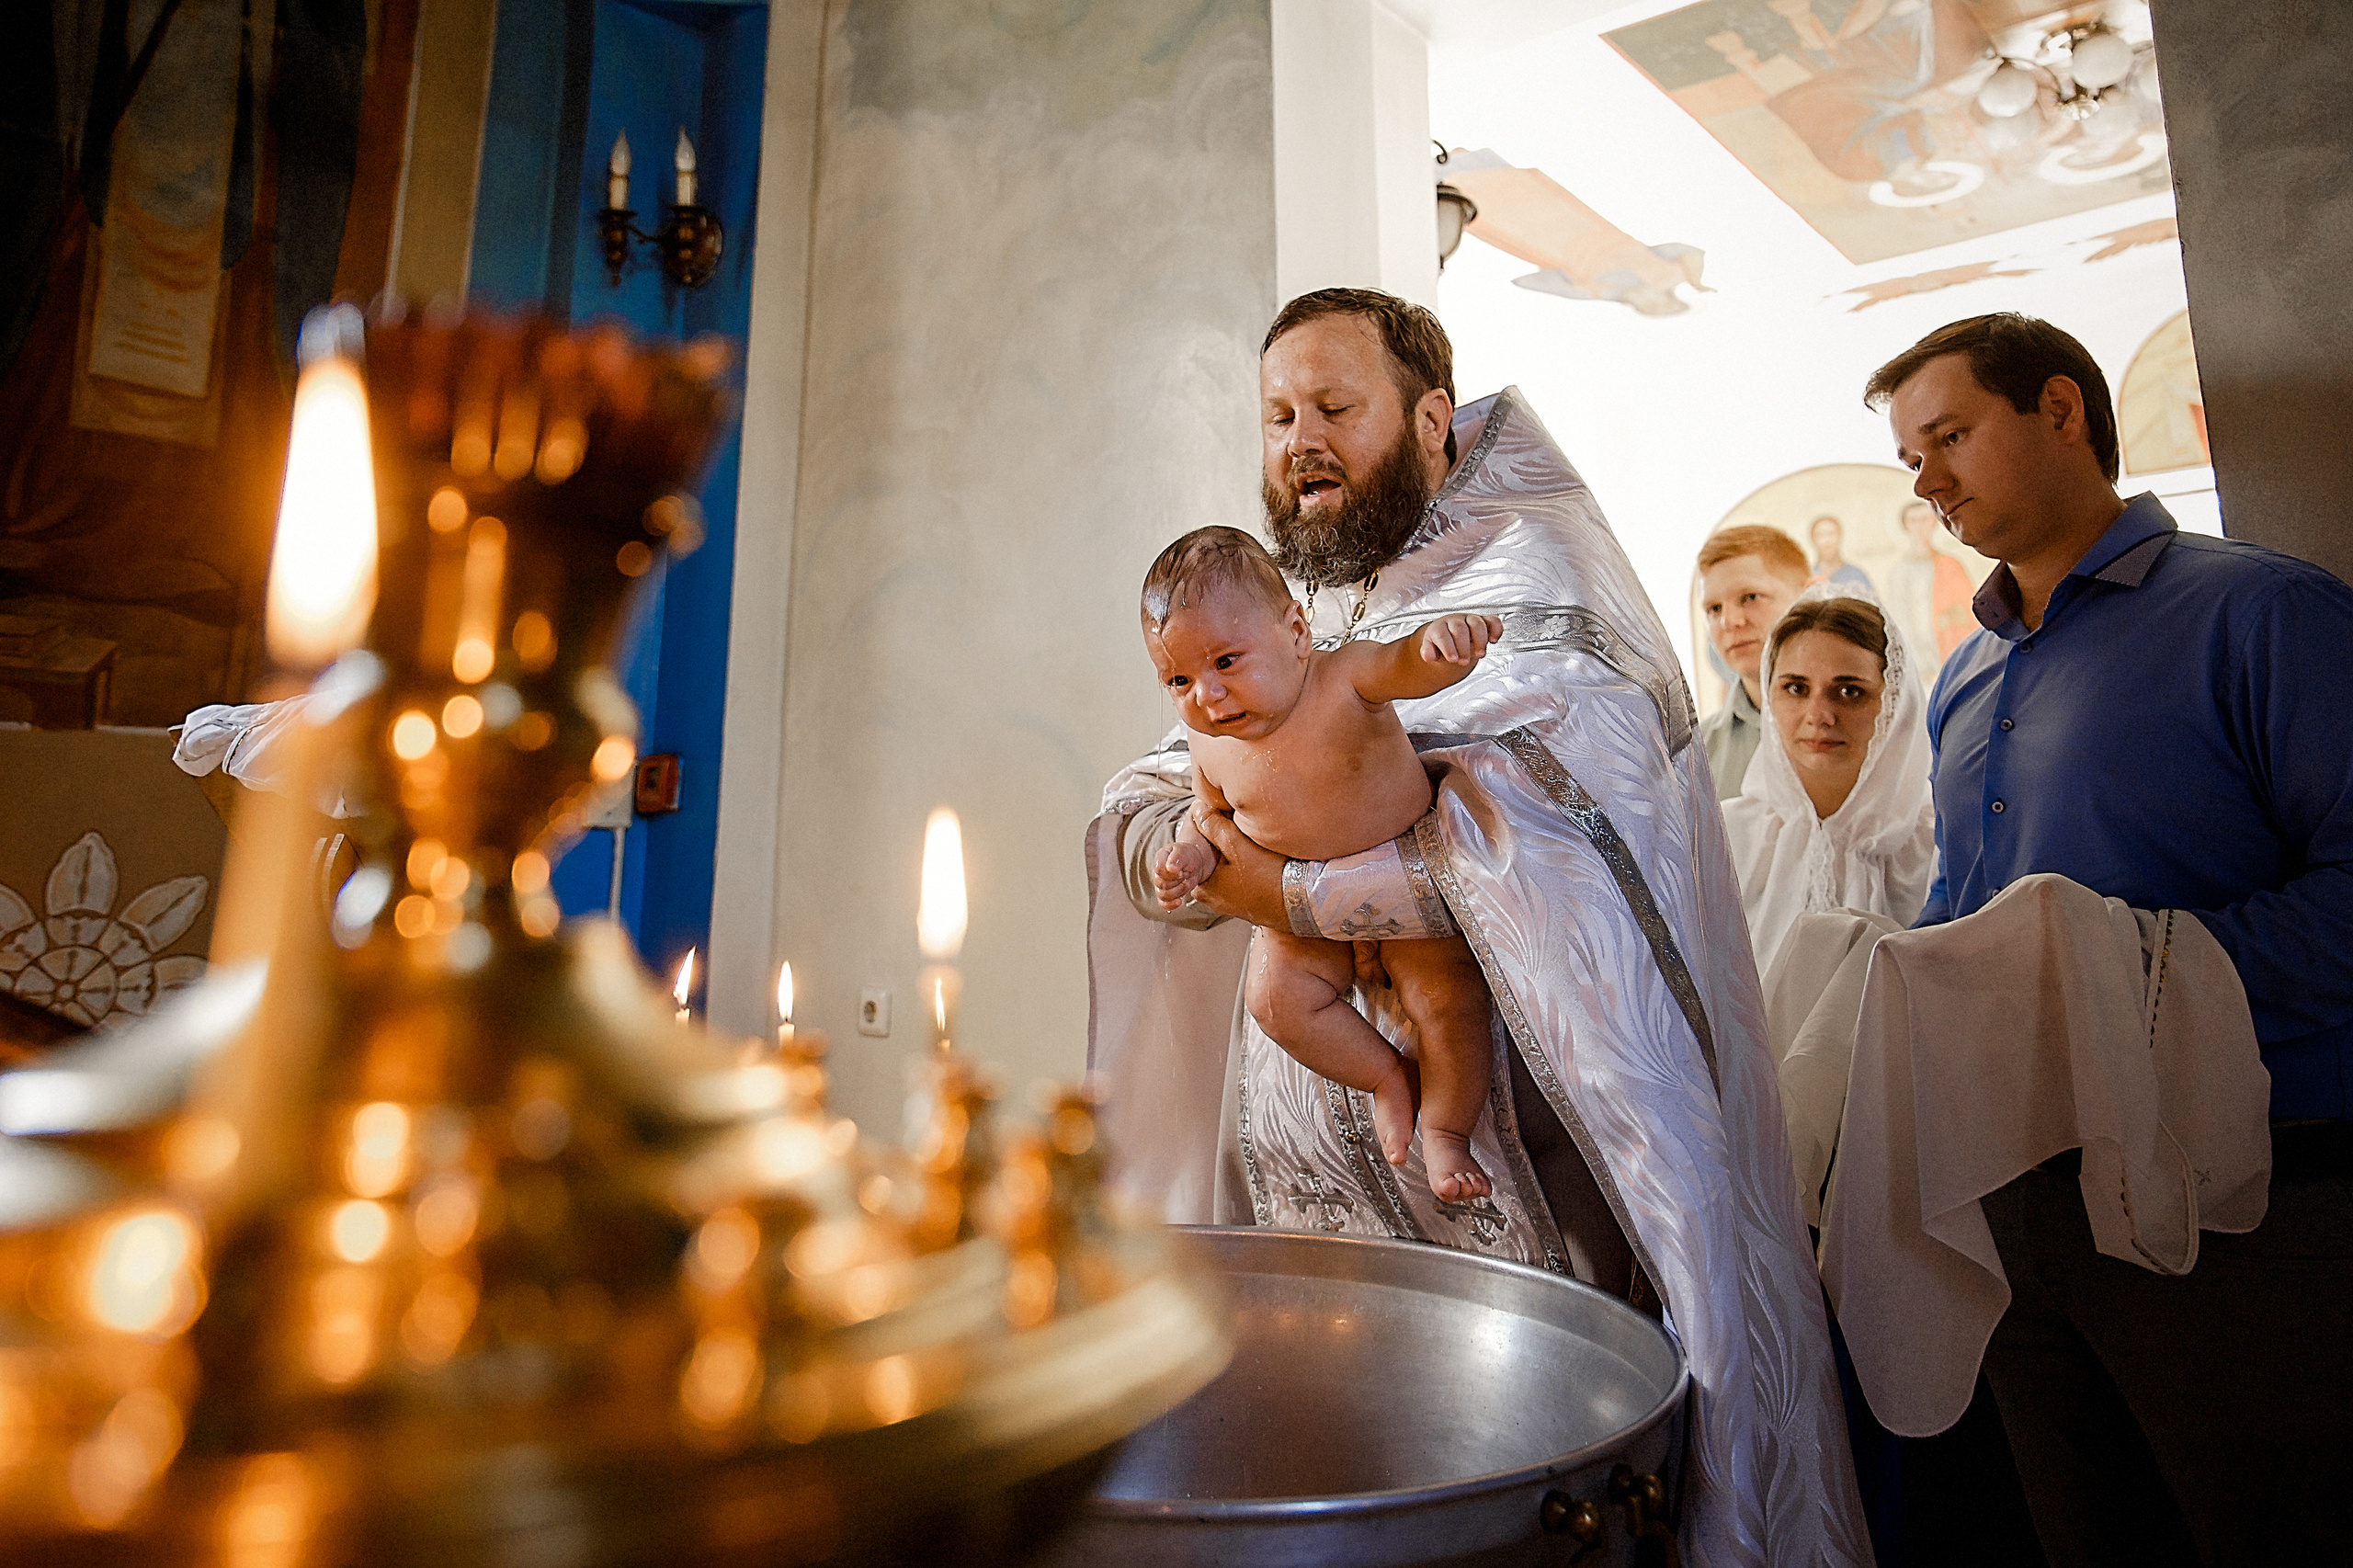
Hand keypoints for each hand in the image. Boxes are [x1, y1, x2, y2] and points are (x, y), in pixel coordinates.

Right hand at [1154, 839, 1217, 909]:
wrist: (1194, 862)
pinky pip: (1164, 904)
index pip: (1159, 870)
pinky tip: (1179, 901)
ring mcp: (1161, 885)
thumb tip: (1170, 868)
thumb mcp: (1183, 851)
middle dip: (1177, 882)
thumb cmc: (1187, 855)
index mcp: (1159, 859)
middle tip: (1186, 875)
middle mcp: (1157, 873)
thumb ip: (1176, 858)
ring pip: (1163, 895)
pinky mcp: (1166, 894)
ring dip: (1178, 891)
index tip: (1181, 870)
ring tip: (1186, 883)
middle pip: (1161, 884)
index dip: (1171, 873)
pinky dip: (1171, 905)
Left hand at [1188, 811, 1290, 928]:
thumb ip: (1214, 827)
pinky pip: (1243, 881)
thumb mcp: (1236, 845)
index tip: (1227, 827)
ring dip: (1239, 858)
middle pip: (1214, 862)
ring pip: (1229, 871)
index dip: (1211, 835)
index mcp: (1204, 887)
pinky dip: (1250, 870)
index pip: (1197, 853)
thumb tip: (1200, 812)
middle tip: (1243, 836)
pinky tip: (1264, 863)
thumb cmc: (1267, 877)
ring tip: (1256, 848)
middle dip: (1225, 847)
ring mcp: (1232, 905)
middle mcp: (1214, 900)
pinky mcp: (1250, 905)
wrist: (1302, 903)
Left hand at [1418, 613, 1504, 666]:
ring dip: (1480, 639)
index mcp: (1439, 627)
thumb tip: (1428, 656)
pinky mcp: (1484, 621)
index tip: (1452, 659)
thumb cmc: (1441, 645)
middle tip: (1463, 662)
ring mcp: (1470, 620)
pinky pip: (1493, 620)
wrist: (1451, 638)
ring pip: (1477, 622)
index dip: (1448, 647)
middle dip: (1463, 646)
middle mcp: (1455, 621)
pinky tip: (1493, 640)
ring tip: (1480, 655)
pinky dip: (1496, 629)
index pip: (1442, 634)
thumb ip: (1428, 653)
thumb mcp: (1431, 650)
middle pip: (1460, 628)